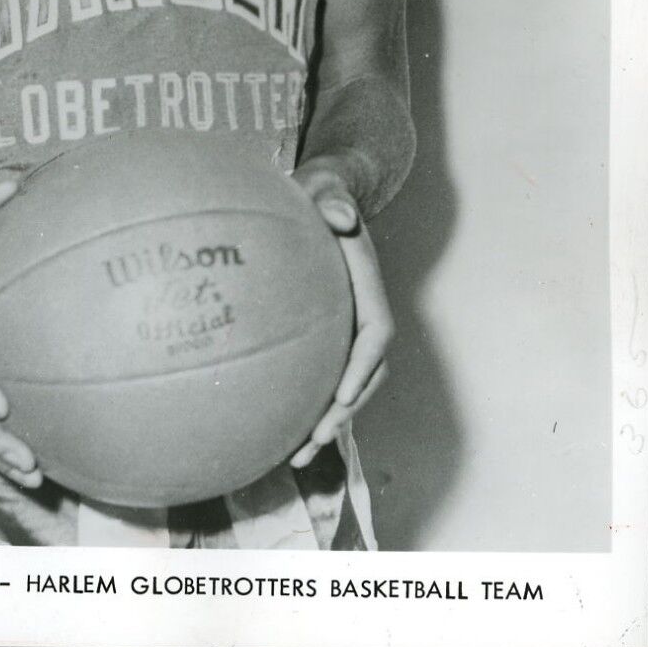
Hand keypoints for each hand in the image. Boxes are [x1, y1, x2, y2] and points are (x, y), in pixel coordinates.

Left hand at [288, 156, 393, 468]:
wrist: (321, 196)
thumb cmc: (319, 193)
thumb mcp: (324, 188)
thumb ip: (333, 202)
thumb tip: (342, 217)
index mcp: (366, 285)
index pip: (375, 331)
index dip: (363, 366)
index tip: (341, 394)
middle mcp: (361, 312)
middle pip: (365, 372)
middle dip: (345, 411)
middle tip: (316, 439)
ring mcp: (345, 327)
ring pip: (346, 385)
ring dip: (328, 423)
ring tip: (297, 458)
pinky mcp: (325, 336)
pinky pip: (320, 378)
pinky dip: (306, 408)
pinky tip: (272, 433)